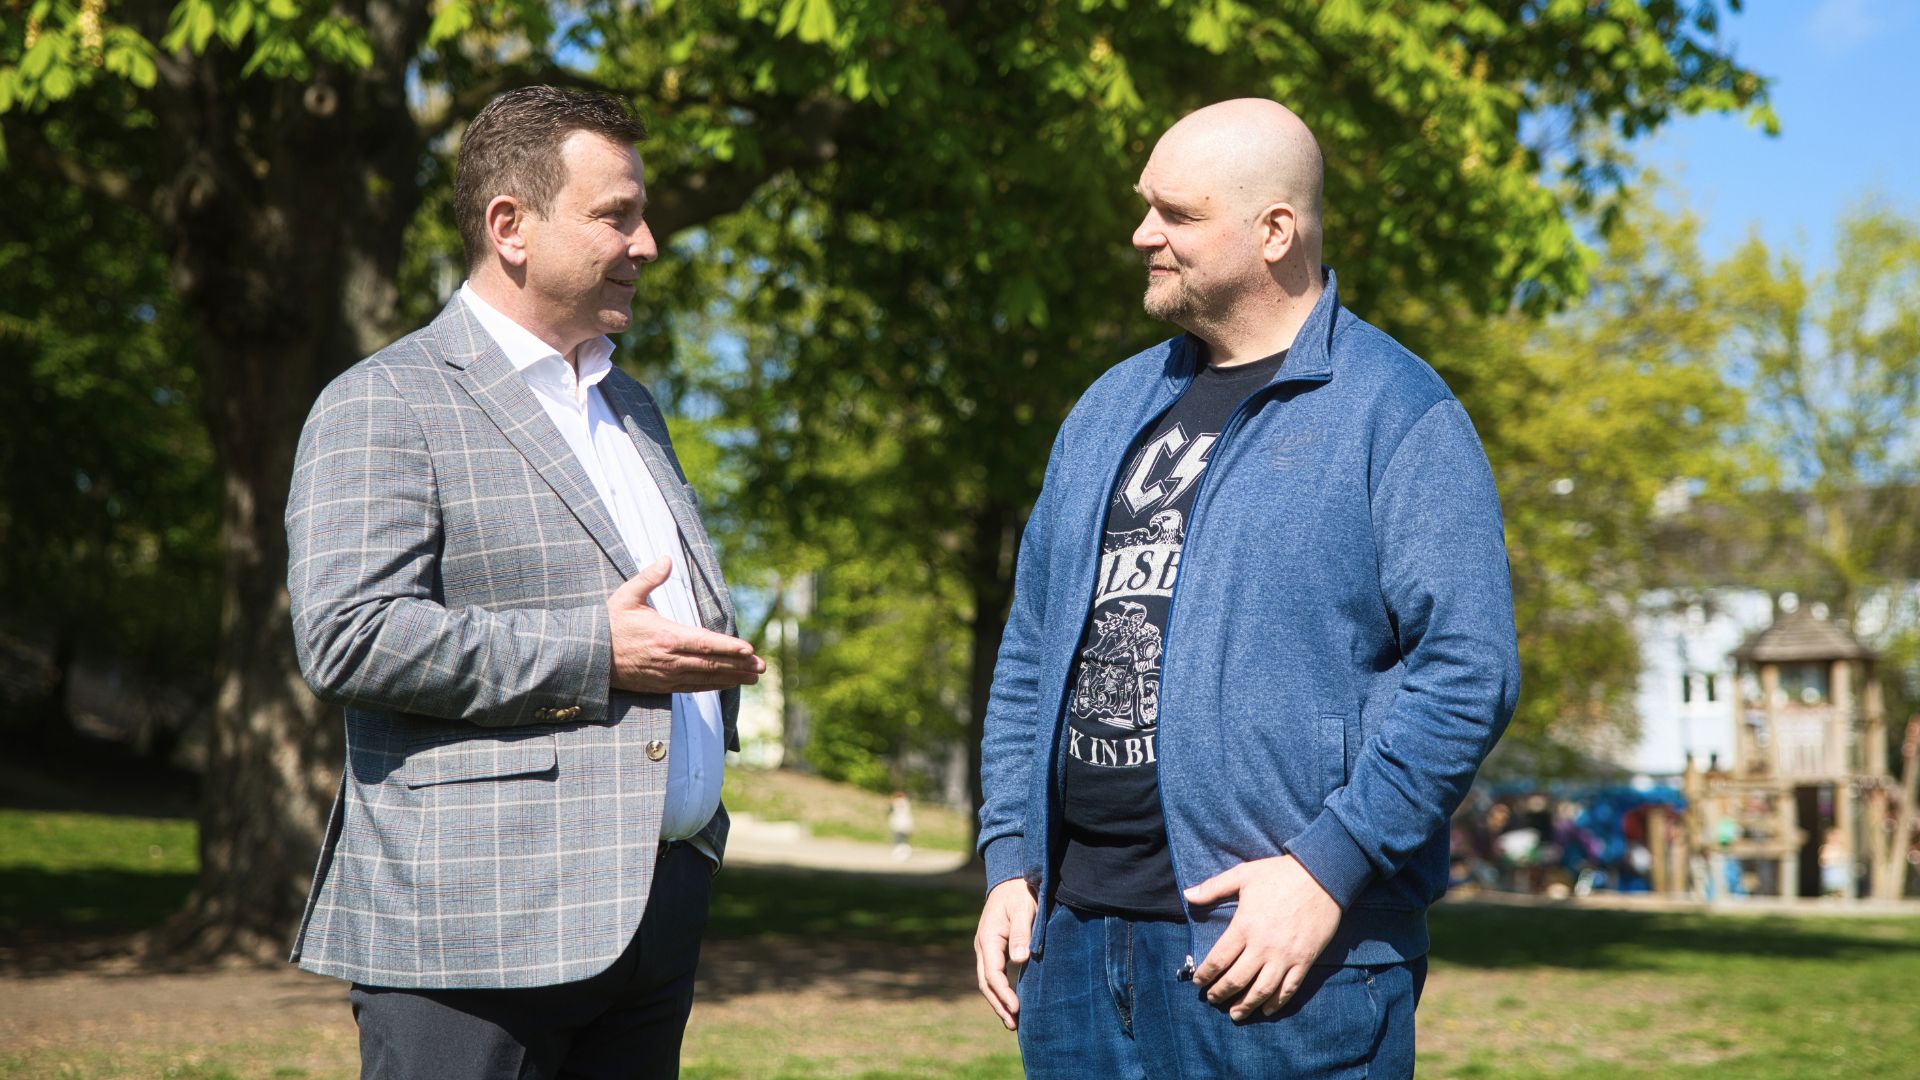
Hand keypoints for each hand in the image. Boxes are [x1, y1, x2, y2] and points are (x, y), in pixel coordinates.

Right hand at [607, 557, 764, 692]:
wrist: (588, 656)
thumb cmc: (608, 623)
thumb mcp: (626, 596)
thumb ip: (649, 578)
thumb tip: (667, 559)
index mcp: (665, 635)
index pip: (704, 643)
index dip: (728, 647)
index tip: (749, 649)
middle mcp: (669, 658)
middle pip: (711, 663)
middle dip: (739, 665)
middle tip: (762, 666)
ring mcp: (666, 675)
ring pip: (705, 678)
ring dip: (731, 678)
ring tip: (753, 677)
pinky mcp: (661, 686)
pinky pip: (692, 687)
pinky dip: (712, 686)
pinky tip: (727, 684)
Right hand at [974, 877, 1037, 1030]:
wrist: (1012, 878)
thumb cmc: (1020, 893)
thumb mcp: (1024, 909)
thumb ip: (1022, 933)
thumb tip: (1020, 959)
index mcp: (988, 938)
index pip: (993, 973)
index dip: (1004, 993)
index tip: (1017, 1008)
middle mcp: (983, 946)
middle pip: (986, 982)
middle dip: (998, 1005)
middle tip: (1013, 1025)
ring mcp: (987, 948)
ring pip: (988, 980)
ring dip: (998, 1001)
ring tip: (1012, 1022)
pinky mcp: (994, 949)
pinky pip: (994, 974)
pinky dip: (1001, 990)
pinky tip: (1011, 1002)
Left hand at [1185, 854, 1341, 1021]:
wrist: (1323, 877)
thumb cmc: (1280, 874)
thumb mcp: (1243, 875)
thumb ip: (1213, 887)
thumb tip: (1187, 895)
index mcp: (1244, 927)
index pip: (1218, 959)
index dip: (1205, 974)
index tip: (1198, 982)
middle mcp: (1263, 947)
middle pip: (1236, 980)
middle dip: (1220, 993)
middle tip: (1212, 999)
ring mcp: (1285, 957)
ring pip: (1261, 991)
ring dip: (1245, 1005)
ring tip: (1235, 1014)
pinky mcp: (1304, 961)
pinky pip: (1289, 989)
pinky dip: (1276, 1003)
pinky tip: (1267, 1010)